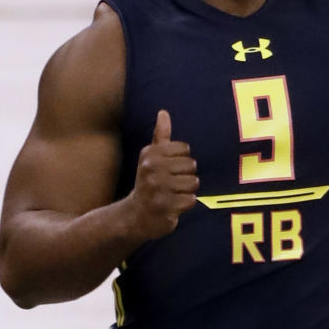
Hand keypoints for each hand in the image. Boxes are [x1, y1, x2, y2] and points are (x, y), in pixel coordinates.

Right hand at [128, 109, 198, 240]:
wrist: (135, 216)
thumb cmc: (148, 183)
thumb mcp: (151, 158)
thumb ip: (160, 136)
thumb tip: (163, 112)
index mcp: (150, 154)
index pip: (185, 150)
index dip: (182, 161)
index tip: (169, 170)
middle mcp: (152, 169)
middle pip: (191, 166)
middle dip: (186, 177)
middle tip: (170, 185)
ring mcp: (158, 188)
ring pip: (193, 183)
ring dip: (187, 191)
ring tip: (172, 194)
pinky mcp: (165, 207)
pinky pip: (191, 200)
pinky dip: (185, 204)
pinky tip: (173, 206)